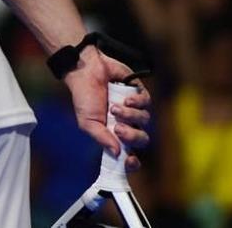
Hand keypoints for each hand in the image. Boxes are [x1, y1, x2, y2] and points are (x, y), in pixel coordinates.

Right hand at [62, 46, 152, 171]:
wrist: (86, 71)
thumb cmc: (84, 97)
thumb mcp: (88, 122)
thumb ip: (101, 138)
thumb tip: (118, 153)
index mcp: (114, 134)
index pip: (129, 153)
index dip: (133, 161)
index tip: (129, 160)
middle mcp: (127, 123)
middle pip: (142, 139)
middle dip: (133, 136)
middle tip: (118, 128)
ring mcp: (134, 109)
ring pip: (145, 120)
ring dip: (130, 115)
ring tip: (114, 107)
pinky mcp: (139, 93)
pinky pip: (147, 103)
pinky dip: (136, 102)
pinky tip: (125, 98)